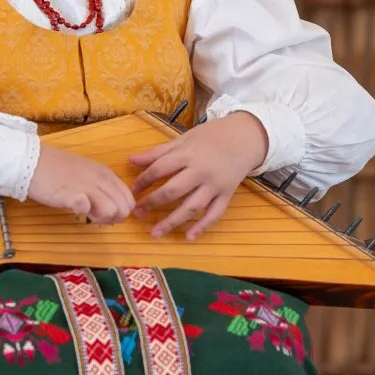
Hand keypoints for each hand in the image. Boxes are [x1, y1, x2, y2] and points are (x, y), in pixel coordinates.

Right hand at [28, 145, 134, 224]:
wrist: (31, 162)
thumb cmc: (56, 170)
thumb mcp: (86, 173)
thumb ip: (100, 187)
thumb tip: (110, 208)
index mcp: (105, 173)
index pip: (129, 199)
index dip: (120, 211)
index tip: (103, 212)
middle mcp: (101, 178)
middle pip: (125, 208)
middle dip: (113, 218)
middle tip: (95, 216)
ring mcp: (88, 185)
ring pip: (113, 211)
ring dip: (101, 218)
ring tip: (85, 213)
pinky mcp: (72, 194)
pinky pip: (88, 208)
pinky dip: (84, 213)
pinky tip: (74, 209)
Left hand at [129, 110, 269, 239]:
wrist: (244, 138)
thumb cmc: (210, 137)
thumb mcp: (183, 139)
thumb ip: (158, 152)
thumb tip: (131, 160)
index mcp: (188, 154)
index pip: (160, 169)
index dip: (144, 181)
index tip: (133, 190)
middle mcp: (201, 171)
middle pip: (173, 190)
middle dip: (153, 203)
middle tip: (137, 213)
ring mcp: (215, 185)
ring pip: (192, 206)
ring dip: (172, 221)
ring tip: (155, 233)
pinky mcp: (227, 194)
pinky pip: (214, 213)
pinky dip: (202, 226)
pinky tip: (188, 237)